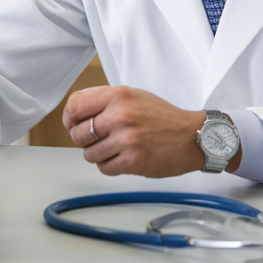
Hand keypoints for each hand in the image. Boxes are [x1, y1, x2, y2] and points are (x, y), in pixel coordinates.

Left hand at [62, 86, 241, 176]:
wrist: (193, 136)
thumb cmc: (163, 117)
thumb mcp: (133, 96)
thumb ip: (104, 101)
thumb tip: (73, 115)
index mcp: (118, 95)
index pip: (74, 106)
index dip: (69, 119)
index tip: (73, 125)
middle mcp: (120, 115)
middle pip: (77, 133)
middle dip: (84, 140)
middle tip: (99, 139)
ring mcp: (127, 139)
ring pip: (89, 154)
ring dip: (98, 154)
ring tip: (116, 148)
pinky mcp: (133, 160)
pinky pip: (104, 168)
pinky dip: (110, 166)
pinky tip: (124, 157)